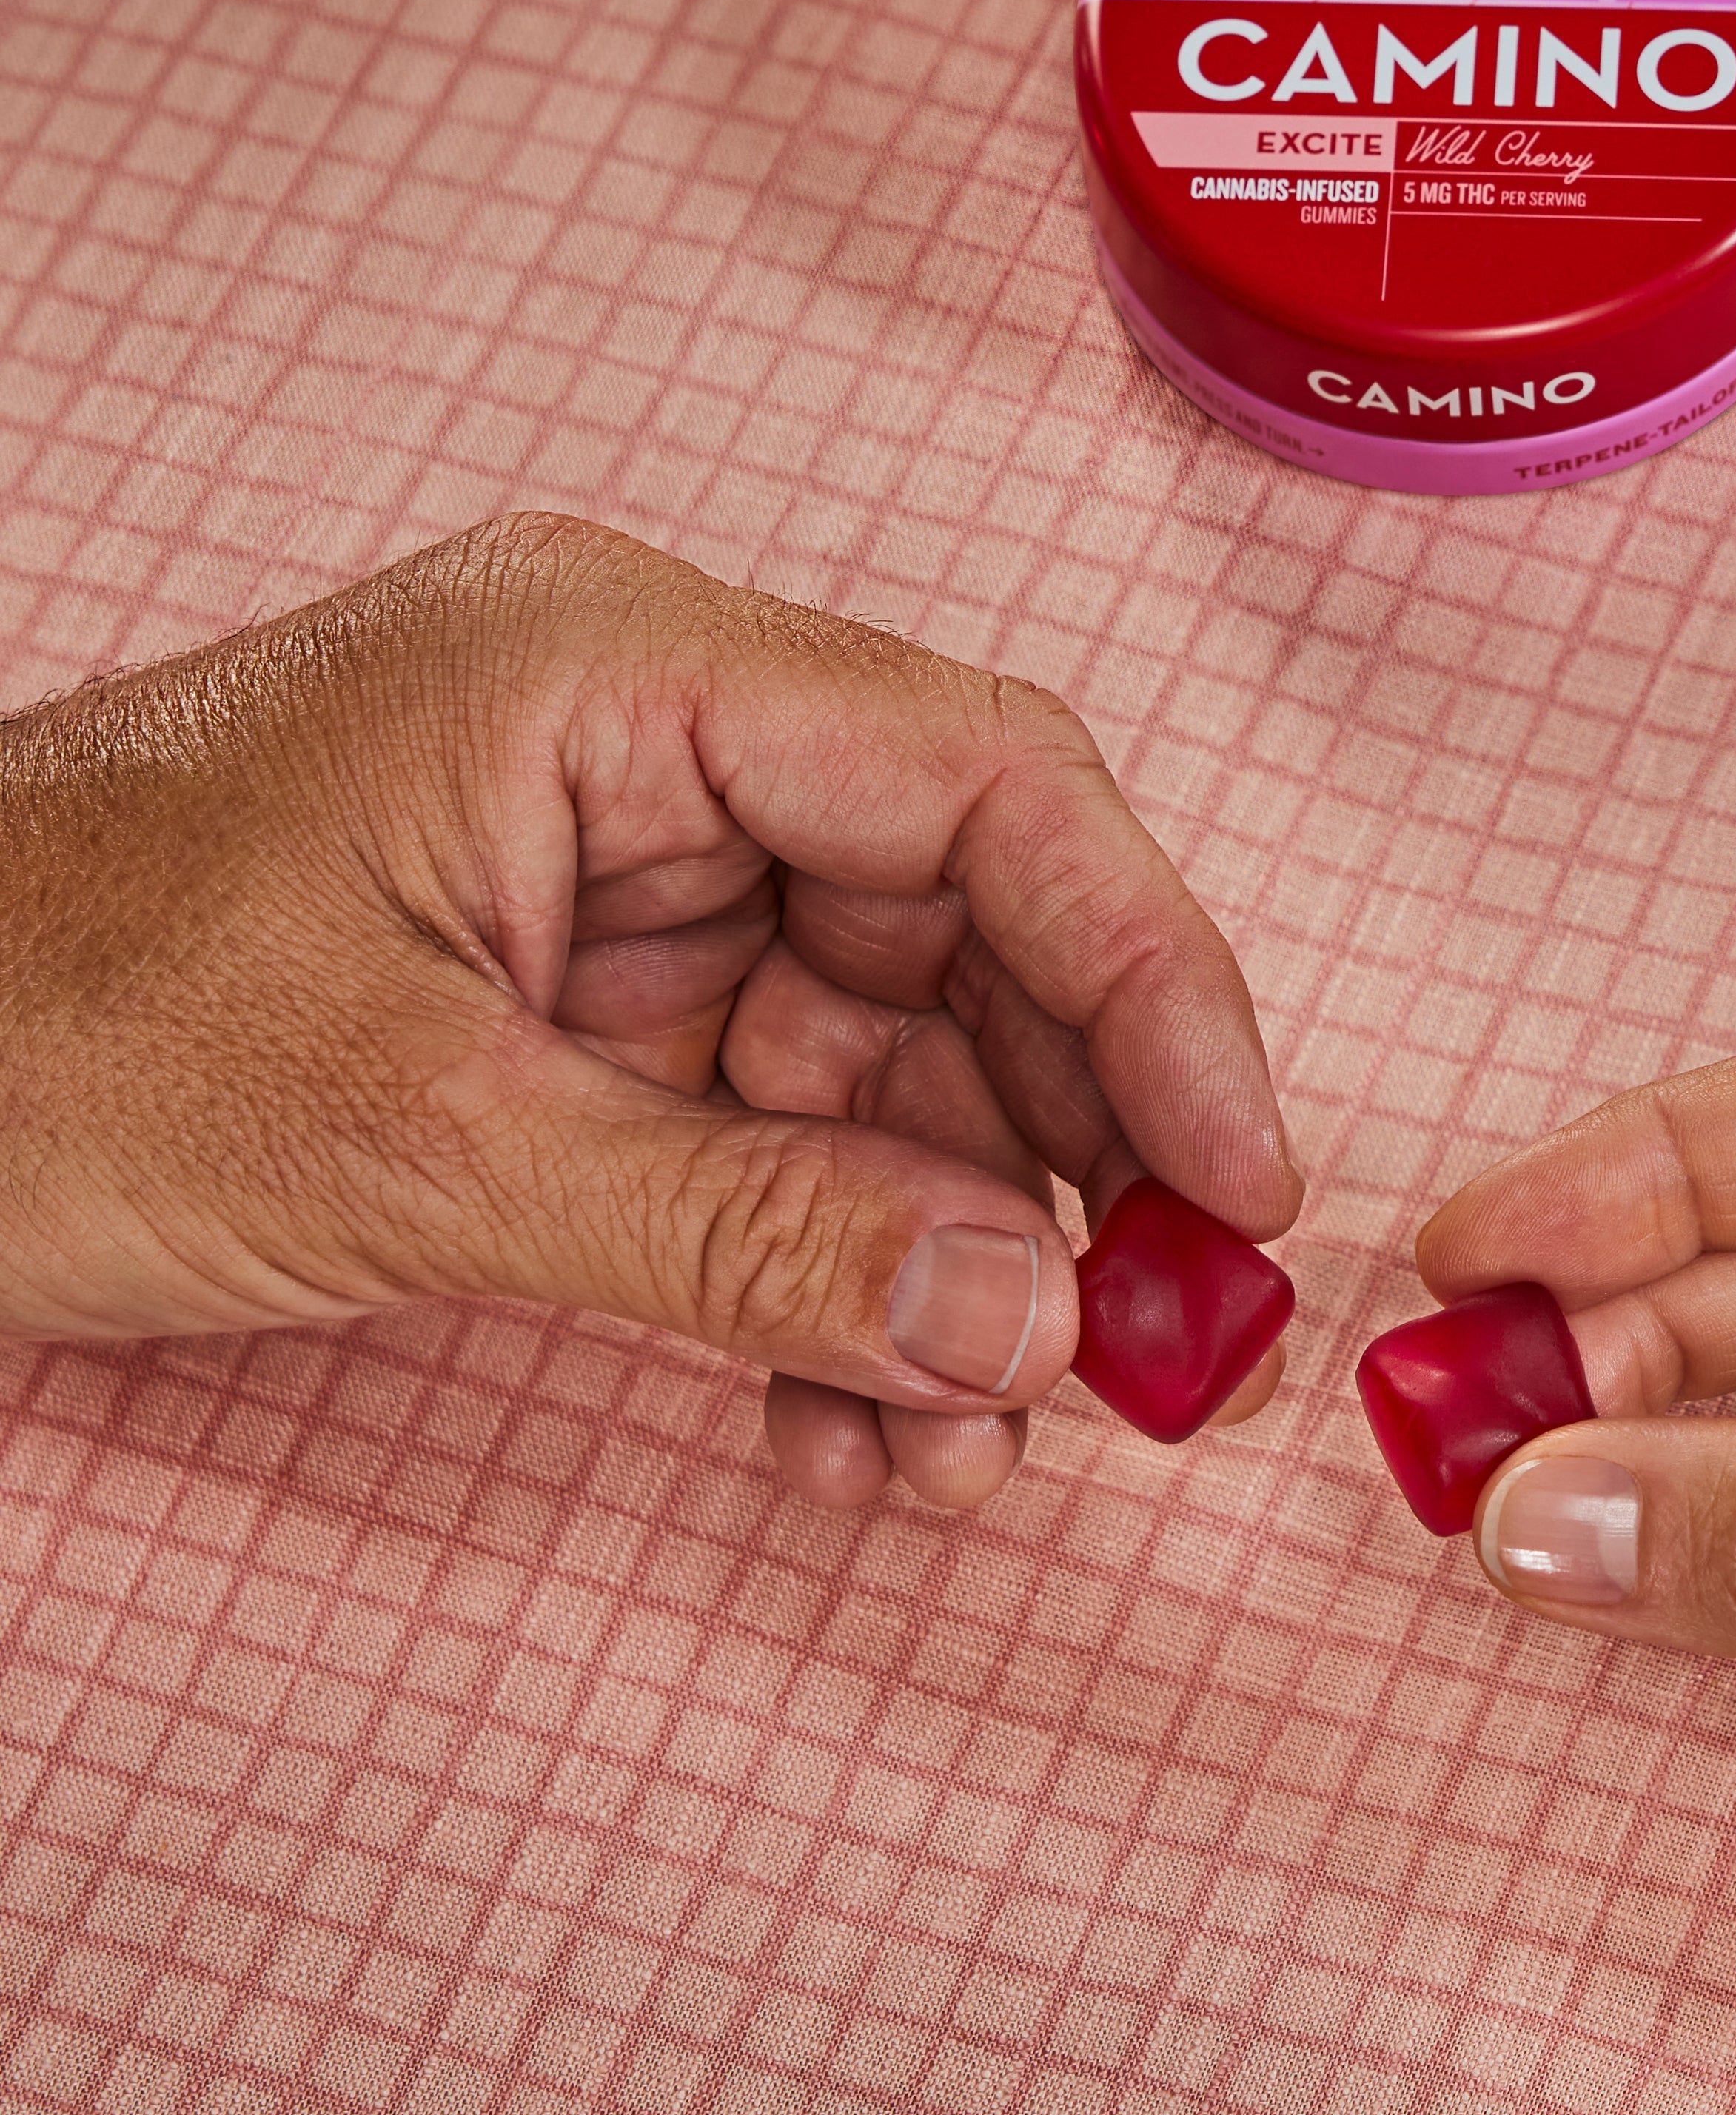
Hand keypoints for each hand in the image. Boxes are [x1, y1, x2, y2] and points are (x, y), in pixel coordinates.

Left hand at [0, 515, 1300, 1510]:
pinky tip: (853, 1418)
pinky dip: (826, 1272)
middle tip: (1141, 1357)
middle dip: (1060, 1150)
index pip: (987, 783)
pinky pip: (768, 1126)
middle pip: (966, 923)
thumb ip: (743, 1234)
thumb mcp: (412, 1147)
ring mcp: (608, 871)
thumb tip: (1027, 1318)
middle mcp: (645, 740)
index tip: (1235, 1180)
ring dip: (946, 1254)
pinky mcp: (568, 997)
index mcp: (616, 669)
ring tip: (967, 1445)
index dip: (1153, 975)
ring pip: (882, 1053)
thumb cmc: (25, 1031)